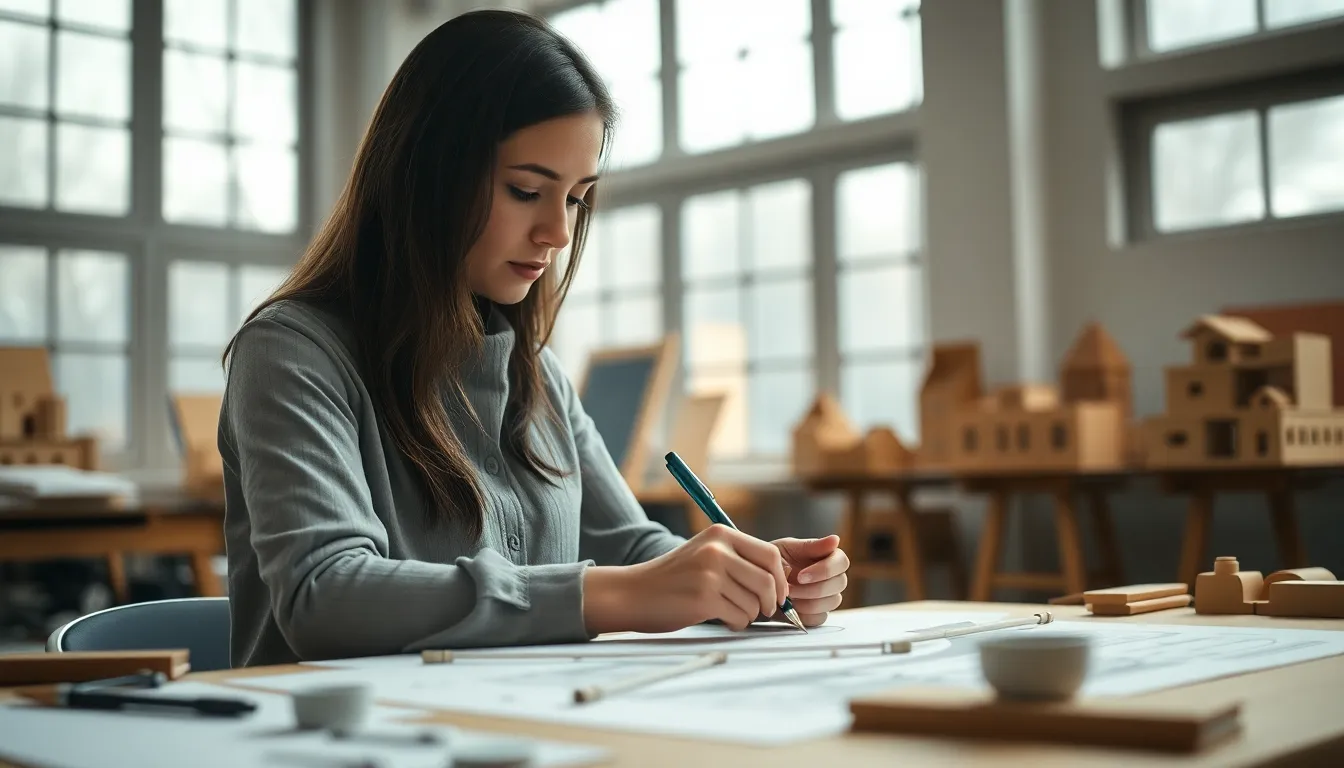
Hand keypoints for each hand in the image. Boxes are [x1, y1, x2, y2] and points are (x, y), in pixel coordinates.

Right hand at [582, 524, 788, 634]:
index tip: (778, 593)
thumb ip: (738, 559)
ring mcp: (710, 574)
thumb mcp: (705, 554)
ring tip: (730, 612)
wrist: (633, 593)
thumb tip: (783, 575)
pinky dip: (736, 623)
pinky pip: (740, 617)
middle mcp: (717, 550)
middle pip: (768, 580)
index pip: (770, 554)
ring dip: (748, 614)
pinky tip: (721, 619)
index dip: (780, 578)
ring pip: (755, 602)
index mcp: (720, 534)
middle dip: (771, 601)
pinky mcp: (704, 598)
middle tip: (764, 610)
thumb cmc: (672, 579)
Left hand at [769, 535, 848, 626]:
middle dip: (813, 589)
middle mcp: (832, 577)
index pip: (841, 562)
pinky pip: (820, 618)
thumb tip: (835, 539)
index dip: (824, 570)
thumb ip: (811, 546)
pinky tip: (790, 607)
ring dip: (807, 602)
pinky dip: (804, 614)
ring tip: (787, 597)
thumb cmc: (774, 560)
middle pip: (839, 584)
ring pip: (831, 602)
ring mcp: (827, 596)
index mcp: (828, 557)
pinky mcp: (818, 613)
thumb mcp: (787, 548)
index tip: (801, 576)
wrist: (759, 580)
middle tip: (789, 589)